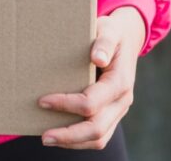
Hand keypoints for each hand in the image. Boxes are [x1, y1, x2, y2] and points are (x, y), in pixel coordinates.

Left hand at [38, 6, 145, 149]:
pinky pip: (98, 136)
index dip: (66, 104)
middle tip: (43, 136)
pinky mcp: (112, 114)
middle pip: (97, 129)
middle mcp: (122, 100)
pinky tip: (60, 135)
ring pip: (99, 138)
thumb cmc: (112, 32)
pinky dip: (79, 140)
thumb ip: (104, 42)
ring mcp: (119, 110)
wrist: (127, 38)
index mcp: (120, 81)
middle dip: (69, 135)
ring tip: (47, 138)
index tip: (43, 100)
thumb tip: (98, 59)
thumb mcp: (109, 29)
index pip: (91, 103)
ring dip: (73, 142)